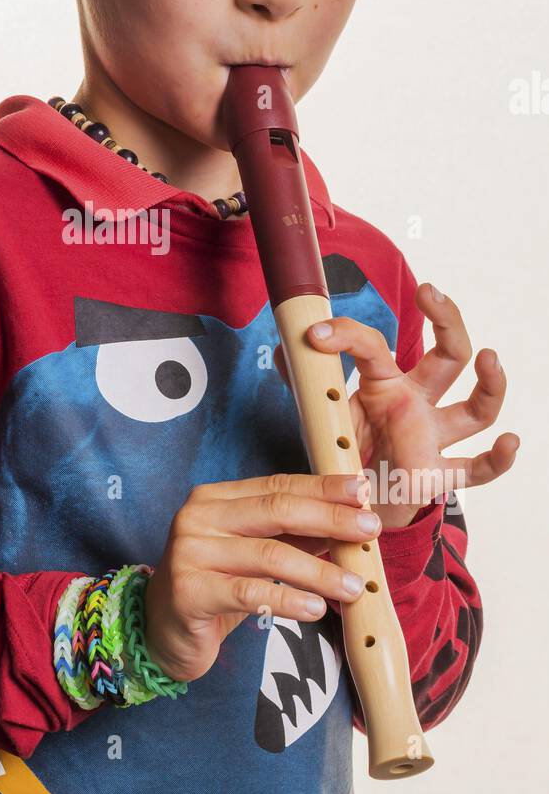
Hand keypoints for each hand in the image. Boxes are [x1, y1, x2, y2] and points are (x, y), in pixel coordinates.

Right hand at [143, 472, 380, 683]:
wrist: (160, 631)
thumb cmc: (214, 587)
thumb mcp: (253, 555)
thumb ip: (292, 536)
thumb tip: (349, 522)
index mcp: (215, 498)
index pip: (278, 486)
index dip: (323, 488)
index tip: (363, 492)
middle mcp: (198, 516)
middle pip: (276, 511)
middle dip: (330, 519)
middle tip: (369, 531)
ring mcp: (189, 552)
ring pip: (269, 555)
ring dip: (319, 571)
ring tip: (354, 586)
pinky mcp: (189, 591)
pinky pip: (249, 593)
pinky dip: (289, 600)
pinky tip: (317, 610)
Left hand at [273, 282, 519, 528]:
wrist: (349, 502)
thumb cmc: (343, 449)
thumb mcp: (319, 411)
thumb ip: (304, 381)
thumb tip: (282, 350)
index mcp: (385, 384)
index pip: (376, 347)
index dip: (347, 335)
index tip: (315, 334)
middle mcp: (417, 404)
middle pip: (447, 356)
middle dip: (445, 320)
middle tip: (430, 291)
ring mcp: (433, 438)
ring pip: (475, 409)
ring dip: (489, 385)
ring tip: (489, 357)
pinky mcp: (438, 475)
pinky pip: (477, 469)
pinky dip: (498, 459)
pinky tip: (510, 442)